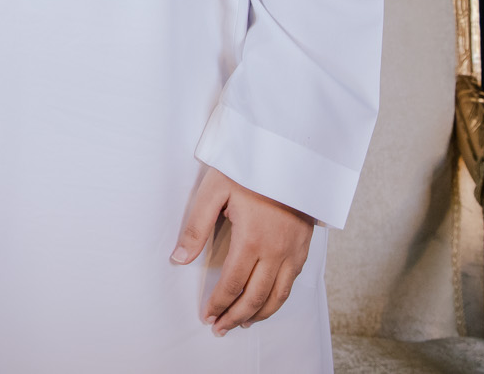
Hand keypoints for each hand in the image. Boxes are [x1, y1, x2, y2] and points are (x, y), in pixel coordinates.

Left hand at [170, 166, 314, 334]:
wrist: (291, 155)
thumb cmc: (249, 170)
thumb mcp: (215, 190)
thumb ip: (196, 226)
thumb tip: (179, 258)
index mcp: (251, 240)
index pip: (232, 284)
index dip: (218, 304)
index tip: (206, 316)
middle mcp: (275, 252)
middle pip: (254, 297)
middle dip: (234, 316)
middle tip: (219, 328)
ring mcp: (293, 252)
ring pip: (276, 296)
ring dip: (257, 315)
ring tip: (241, 324)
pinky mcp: (304, 248)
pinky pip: (291, 284)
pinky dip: (277, 301)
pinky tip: (266, 304)